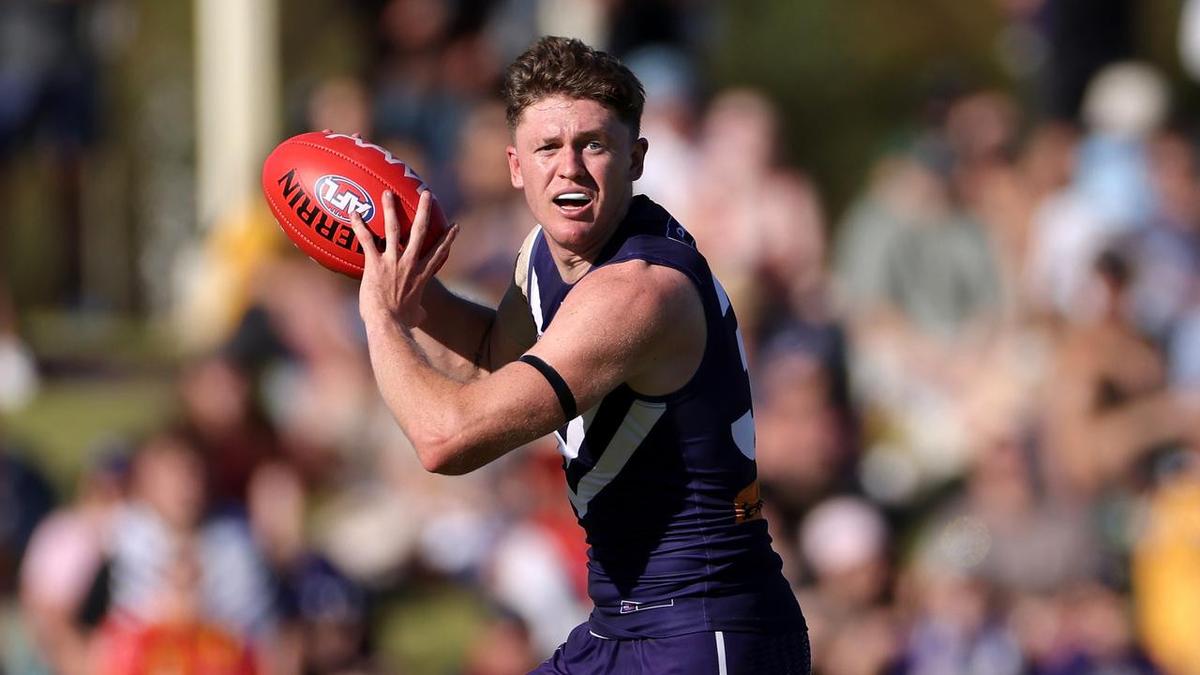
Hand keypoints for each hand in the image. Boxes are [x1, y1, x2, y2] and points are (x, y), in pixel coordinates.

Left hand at [351, 190, 457, 328]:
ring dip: (391, 209)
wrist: (388, 324)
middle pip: (421, 232)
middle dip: (424, 211)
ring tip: (388, 193)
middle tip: (426, 194)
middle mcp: (410, 264)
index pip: (439, 253)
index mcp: (422, 275)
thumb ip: (419, 313)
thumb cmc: (401, 323)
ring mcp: (393, 262)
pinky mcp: (375, 264)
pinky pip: (366, 241)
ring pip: (394, 229)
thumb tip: (421, 316)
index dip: (448, 238)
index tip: (454, 226)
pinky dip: (359, 226)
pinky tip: (353, 212)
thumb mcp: (415, 317)